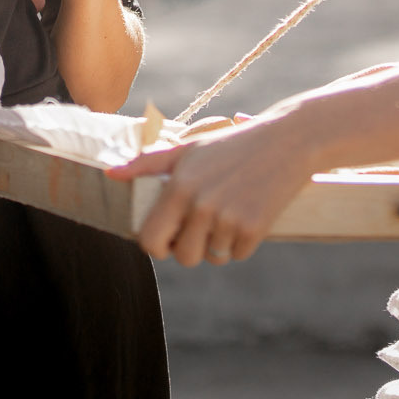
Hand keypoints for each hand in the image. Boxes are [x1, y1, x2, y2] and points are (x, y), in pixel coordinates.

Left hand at [108, 113, 317, 265]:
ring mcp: (228, 219)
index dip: (157, 246)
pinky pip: (238, 255)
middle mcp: (200, 205)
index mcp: (179, 187)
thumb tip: (110, 174)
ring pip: (214, 257)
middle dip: (191, 249)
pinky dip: (243, 243)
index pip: (150, 240)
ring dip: (220, 244)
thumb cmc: (233, 145)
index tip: (170, 238)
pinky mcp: (255, 228)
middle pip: (184, 257)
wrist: (288, 141)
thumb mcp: (189, 149)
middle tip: (203, 227)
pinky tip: (249, 214)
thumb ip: (147, 164)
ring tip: (230, 212)